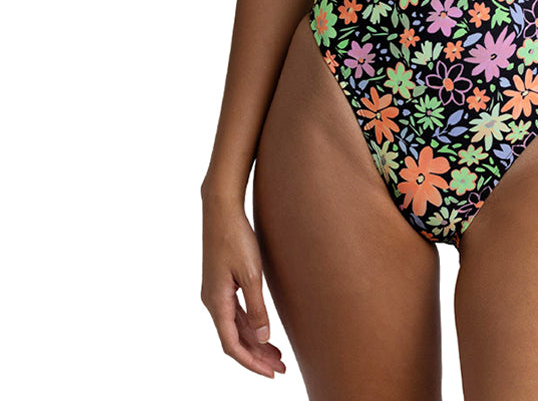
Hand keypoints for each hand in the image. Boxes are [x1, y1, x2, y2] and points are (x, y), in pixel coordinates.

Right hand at [201, 197, 285, 377]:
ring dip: (254, 342)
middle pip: (234, 339)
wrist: (221, 209)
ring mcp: (215, 293)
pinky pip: (234, 313)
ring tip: (276, 354)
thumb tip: (262, 337)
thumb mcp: (251, 274)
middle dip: (256, 356)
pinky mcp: (221, 283)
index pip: (232, 344)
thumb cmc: (236, 238)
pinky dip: (249, 325)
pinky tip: (262, 329)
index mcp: (216, 303)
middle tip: (280, 368)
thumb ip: (256, 307)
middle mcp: (212, 302)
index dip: (251, 362)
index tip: (270, 373)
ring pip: (235, 327)